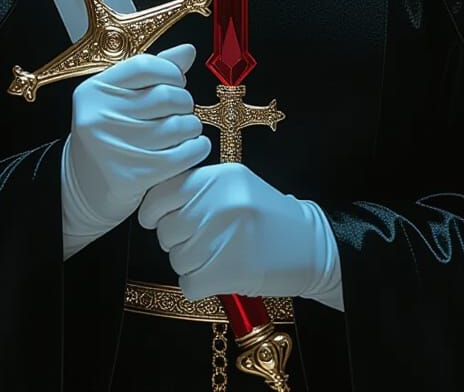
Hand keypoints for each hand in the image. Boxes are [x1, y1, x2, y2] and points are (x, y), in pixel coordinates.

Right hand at [65, 43, 211, 231]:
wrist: (83, 186)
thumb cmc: (108, 134)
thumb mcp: (118, 98)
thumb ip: (152, 72)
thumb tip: (188, 51)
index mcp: (95, 91)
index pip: (145, 66)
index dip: (171, 71)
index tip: (177, 82)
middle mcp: (99, 116)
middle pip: (165, 96)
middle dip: (184, 101)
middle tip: (182, 109)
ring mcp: (114, 147)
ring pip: (177, 126)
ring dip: (192, 126)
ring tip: (186, 129)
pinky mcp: (131, 176)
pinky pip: (181, 156)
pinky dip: (196, 149)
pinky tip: (195, 147)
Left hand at [137, 162, 325, 301]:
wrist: (310, 244)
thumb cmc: (268, 216)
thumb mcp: (237, 185)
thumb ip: (199, 188)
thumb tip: (153, 203)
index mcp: (218, 177)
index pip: (160, 195)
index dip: (153, 213)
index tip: (157, 220)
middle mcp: (219, 203)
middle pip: (166, 231)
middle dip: (177, 242)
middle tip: (201, 242)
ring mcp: (224, 236)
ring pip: (176, 259)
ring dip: (191, 264)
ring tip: (217, 256)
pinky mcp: (230, 270)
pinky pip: (189, 283)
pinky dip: (198, 285)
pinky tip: (218, 275)